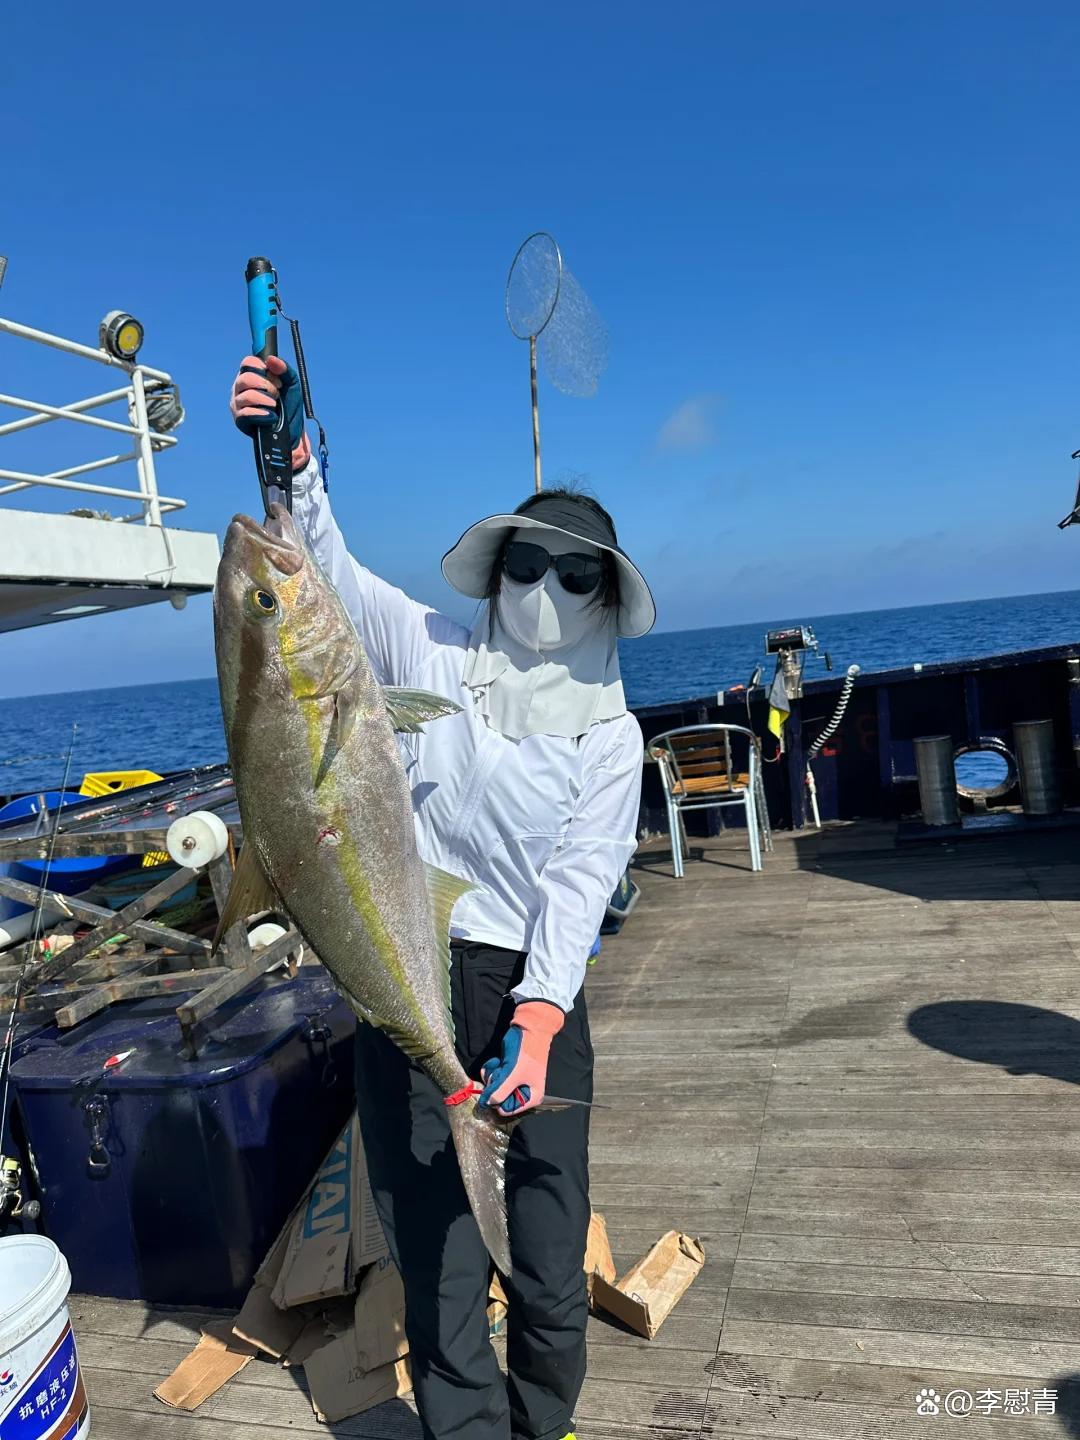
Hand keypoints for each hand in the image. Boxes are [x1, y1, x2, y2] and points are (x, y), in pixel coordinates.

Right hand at [230, 354, 309, 467]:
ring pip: (246, 396)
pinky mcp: (240, 420)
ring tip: (275, 406)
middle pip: (245, 378)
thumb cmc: (290, 406)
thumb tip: (271, 359)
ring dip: (265, 400)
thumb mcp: (292, 385)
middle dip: (266, 385)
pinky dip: (262, 414)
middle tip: (277, 394)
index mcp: (251, 376)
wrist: (292, 433)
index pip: (248, 362)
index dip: (262, 367)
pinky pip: (246, 413)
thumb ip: (284, 369)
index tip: (276, 378)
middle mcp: (241, 389)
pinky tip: (271, 416)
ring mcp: (238, 404)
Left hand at [479, 1001, 564, 1115]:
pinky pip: (494, 1077)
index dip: (497, 1099)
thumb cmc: (525, 1052)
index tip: (495, 1085)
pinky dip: (492, 1069)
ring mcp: (514, 1081)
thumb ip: (499, 1092)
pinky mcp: (508, 1071)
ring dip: (492, 1076)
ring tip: (499, 1065)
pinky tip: (497, 1060)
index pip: (506, 1109)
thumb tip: (485, 1104)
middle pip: (499, 1099)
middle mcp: (523, 1092)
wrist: (530, 1028)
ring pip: (494, 1088)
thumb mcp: (512, 1074)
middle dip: (495, 1085)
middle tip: (499, 1072)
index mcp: (531, 1098)